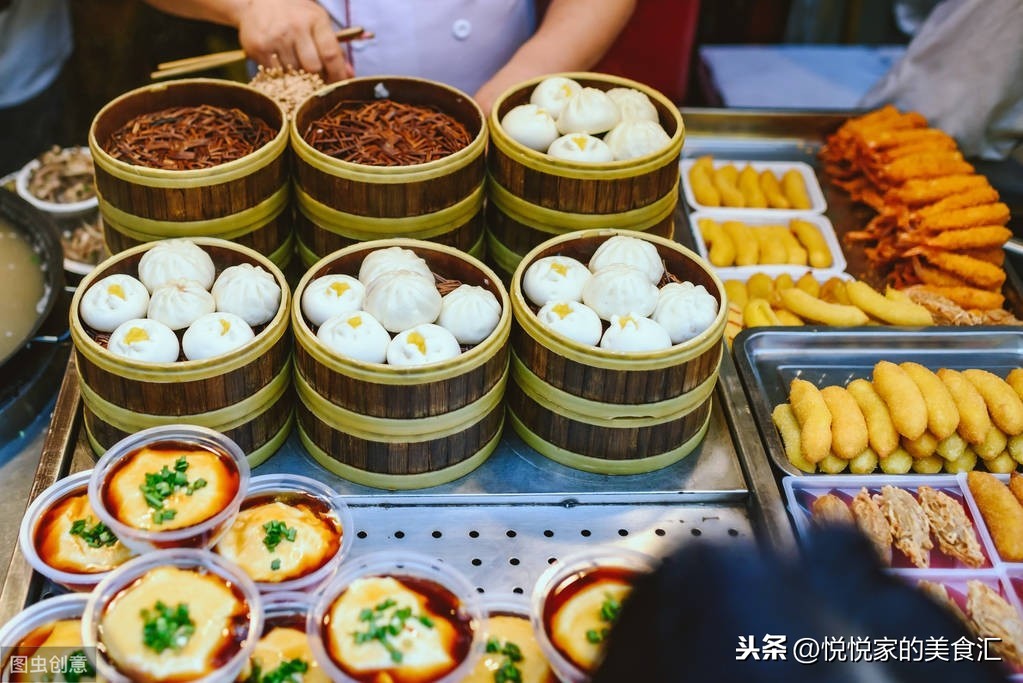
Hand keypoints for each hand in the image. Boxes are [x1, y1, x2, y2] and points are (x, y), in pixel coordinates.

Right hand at [237, 0, 352, 80]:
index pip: (331, 54)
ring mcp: (276, 37)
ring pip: (294, 74)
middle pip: (313, 68)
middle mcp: (296, 27)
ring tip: (294, 65)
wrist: (257, 0)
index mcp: (315, 20)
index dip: (338, 75)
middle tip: (314, 78)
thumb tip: (349, 74)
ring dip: (297, 77)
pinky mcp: (259, 47)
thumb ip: (333, 48)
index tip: (339, 86)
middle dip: (316, 78)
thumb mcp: (317, 23)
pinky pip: (275, 74)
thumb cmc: (294, 14)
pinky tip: (280, 63)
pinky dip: (280, 75)